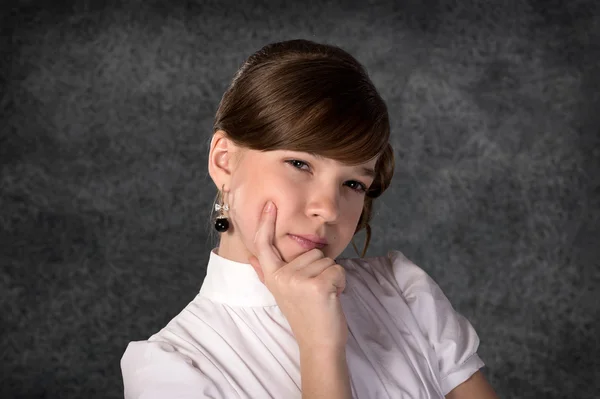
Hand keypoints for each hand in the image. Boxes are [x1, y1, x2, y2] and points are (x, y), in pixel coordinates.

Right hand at [248, 201, 348, 351]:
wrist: (319, 344)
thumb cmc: (306, 316)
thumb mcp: (282, 293)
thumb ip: (267, 273)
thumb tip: (252, 257)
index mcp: (273, 276)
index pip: (266, 245)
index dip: (266, 224)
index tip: (270, 205)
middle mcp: (282, 276)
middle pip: (311, 252)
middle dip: (321, 269)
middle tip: (315, 292)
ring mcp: (298, 280)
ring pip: (326, 260)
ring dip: (332, 276)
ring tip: (323, 296)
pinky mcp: (317, 285)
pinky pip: (338, 269)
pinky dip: (342, 282)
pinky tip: (333, 297)